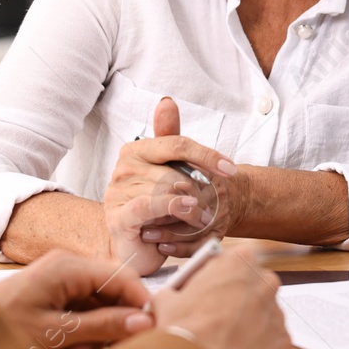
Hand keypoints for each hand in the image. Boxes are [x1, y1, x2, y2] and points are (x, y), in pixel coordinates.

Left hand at [0, 249, 154, 348]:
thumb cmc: (2, 332)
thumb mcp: (57, 334)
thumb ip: (103, 327)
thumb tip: (145, 322)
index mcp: (69, 266)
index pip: (124, 278)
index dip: (142, 305)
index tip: (154, 333)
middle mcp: (67, 266)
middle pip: (113, 293)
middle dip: (114, 325)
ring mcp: (59, 280)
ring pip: (100, 306)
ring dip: (97, 334)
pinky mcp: (52, 296)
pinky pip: (83, 313)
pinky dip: (82, 335)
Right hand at [103, 97, 239, 275]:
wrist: (133, 246)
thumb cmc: (153, 207)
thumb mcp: (166, 171)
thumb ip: (169, 139)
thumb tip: (166, 102)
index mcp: (136, 151)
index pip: (177, 143)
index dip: (207, 155)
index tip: (231, 169)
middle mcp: (123, 168)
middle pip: (175, 170)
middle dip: (200, 189)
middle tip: (212, 205)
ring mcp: (117, 192)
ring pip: (166, 189)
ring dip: (191, 206)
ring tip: (201, 218)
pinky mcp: (118, 216)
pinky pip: (148, 205)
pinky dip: (172, 208)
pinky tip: (189, 212)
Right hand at [148, 247, 290, 348]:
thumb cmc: (184, 330)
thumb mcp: (167, 300)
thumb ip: (176, 292)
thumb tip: (170, 298)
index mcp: (241, 262)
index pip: (235, 260)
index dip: (221, 276)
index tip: (212, 288)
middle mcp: (266, 282)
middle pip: (254, 287)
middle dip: (238, 300)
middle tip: (217, 317)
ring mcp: (277, 313)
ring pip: (264, 315)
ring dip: (249, 325)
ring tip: (226, 341)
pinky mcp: (284, 342)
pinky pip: (272, 342)